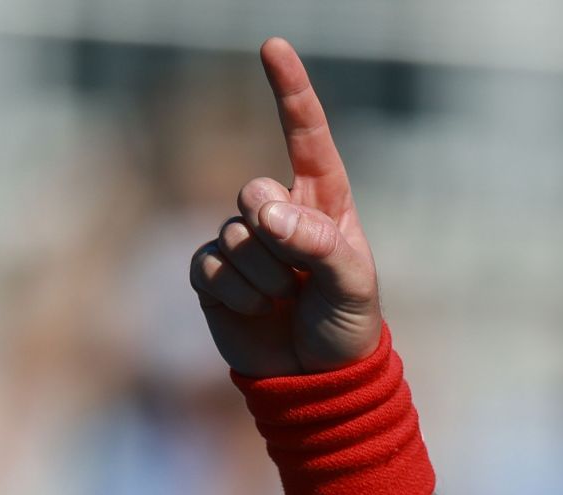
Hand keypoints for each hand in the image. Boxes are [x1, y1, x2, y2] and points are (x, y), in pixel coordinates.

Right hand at [188, 37, 381, 376]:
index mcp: (324, 203)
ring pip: (233, 237)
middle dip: (276, 236)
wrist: (317, 379)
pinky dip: (235, 295)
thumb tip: (263, 212)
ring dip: (263, 277)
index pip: (306, 138)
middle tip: (300, 277)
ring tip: (286, 301)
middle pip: (253, 191)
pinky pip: (209, 268)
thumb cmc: (348, 326)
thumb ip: (318, 244)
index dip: (290, 92)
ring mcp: (243, 241)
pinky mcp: (213, 274)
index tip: (273, 47)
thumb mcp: (353, 286)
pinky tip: (256, 311)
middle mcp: (280, 213)